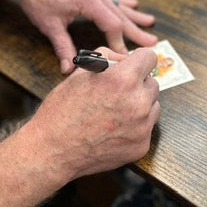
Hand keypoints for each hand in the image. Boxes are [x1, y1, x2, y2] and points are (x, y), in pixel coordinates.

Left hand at [14, 0, 157, 72]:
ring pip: (118, 6)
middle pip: (120, 15)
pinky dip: (123, 3)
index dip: (119, 43)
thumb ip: (62, 47)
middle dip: (136, 31)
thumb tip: (69, 69)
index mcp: (88, 1)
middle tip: (153, 43)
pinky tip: (135, 5)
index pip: (112, 25)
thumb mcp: (50, 26)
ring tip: (151, 24)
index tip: (125, 58)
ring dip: (134, 17)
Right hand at [25, 47, 160, 178]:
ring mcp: (142, 127)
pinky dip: (135, 126)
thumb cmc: (63, 109)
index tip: (134, 65)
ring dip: (140, 105)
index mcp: (123, 79)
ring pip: (153, 106)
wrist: (53, 148)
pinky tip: (114, 128)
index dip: (139, 59)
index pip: (149, 57)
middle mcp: (138, 102)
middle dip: (138, 83)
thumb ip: (107, 58)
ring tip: (115, 110)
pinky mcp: (141, 146)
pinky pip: (146, 128)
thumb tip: (124, 59)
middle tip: (118, 90)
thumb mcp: (80, 72)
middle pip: (152, 82)